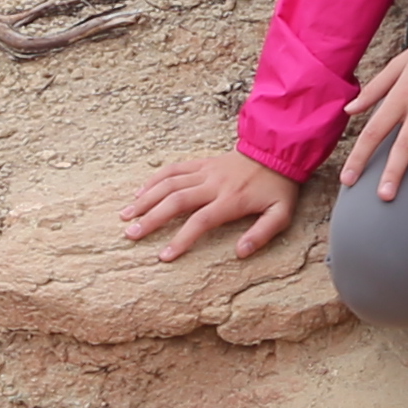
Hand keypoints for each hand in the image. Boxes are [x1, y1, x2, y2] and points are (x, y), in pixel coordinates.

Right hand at [119, 145, 302, 265]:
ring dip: (145, 199)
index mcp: (231, 200)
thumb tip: (241, 253)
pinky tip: (139, 192)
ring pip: (169, 183)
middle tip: (131, 235)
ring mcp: (205, 171)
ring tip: (126, 215)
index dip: (181, 239)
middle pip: (176, 201)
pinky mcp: (201, 163)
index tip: (163, 257)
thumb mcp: (281, 213)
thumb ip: (262, 234)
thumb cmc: (278, 187)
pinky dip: (154, 180)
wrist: (277, 151)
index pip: (200, 221)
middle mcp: (213, 184)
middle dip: (151, 219)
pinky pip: (173, 168)